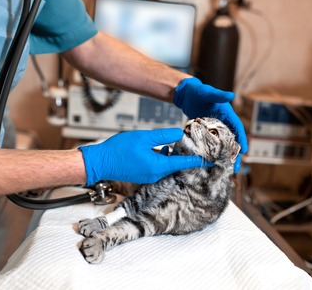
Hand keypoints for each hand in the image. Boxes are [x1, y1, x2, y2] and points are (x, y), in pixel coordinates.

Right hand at [79, 128, 211, 184]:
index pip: (184, 163)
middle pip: (177, 165)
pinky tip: (163, 148)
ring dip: (174, 156)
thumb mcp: (143, 137)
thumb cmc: (118, 150)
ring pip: (168, 166)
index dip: (199, 160)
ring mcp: (149, 177)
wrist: (99, 162)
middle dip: (187, 156)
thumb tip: (179, 133)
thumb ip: (163, 135)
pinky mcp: (143, 175)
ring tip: (180, 144)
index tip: (212, 160)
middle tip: (197, 146)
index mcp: (158, 166)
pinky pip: (159, 167)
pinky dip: (164, 159)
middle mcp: (156, 175)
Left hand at [174, 77, 247, 171]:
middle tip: (235, 168)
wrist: (187, 94)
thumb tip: (231, 95)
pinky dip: (212, 155)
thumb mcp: (208, 92)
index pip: (237, 128)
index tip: (244, 150)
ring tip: (226, 171)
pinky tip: (211, 165)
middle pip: (231, 141)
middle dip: (234, 155)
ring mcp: (214, 130)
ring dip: (224, 158)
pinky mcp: (206, 134)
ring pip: (222, 146)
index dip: (241, 139)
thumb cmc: (199, 91)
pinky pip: (211, 146)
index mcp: (227, 114)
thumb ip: (218, 94)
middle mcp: (223, 123)